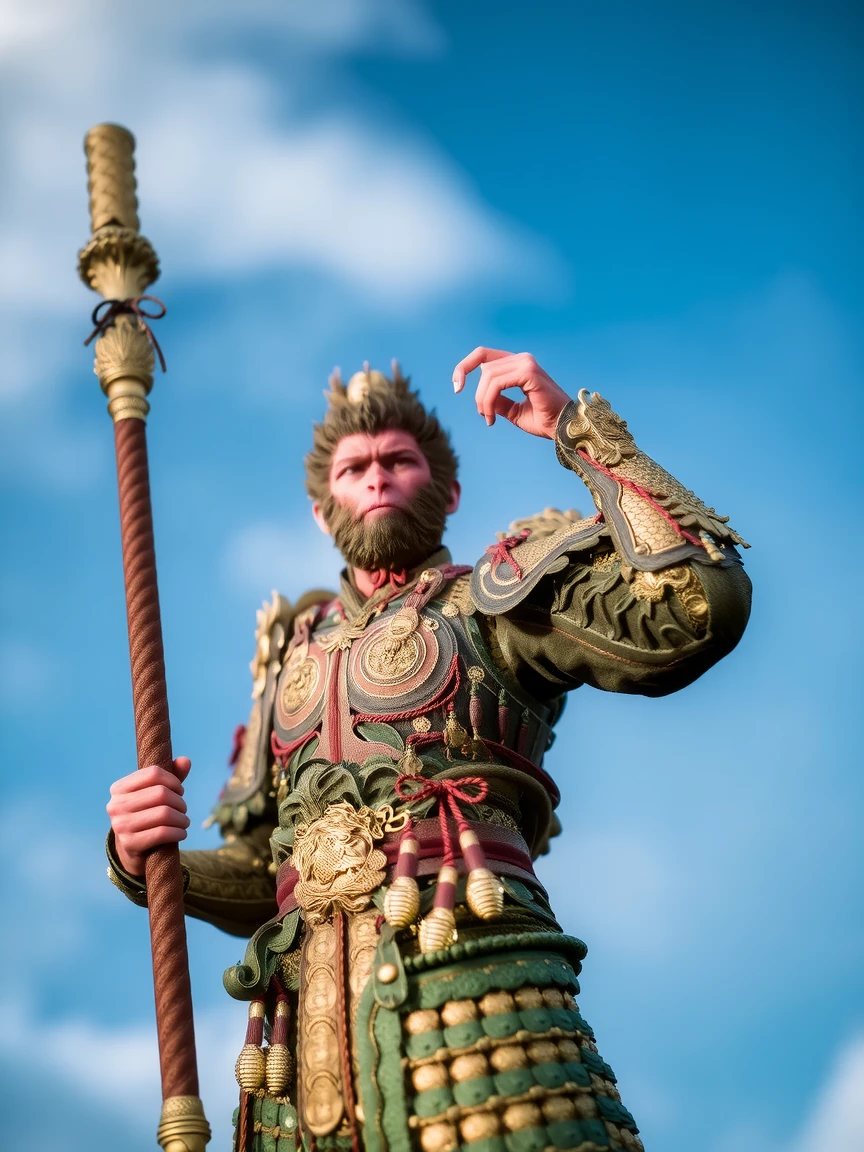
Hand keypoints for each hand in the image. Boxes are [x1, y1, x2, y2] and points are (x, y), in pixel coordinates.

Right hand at [107, 757, 191, 876]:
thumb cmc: (146, 814)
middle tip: (183, 809)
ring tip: (184, 821)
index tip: (179, 791)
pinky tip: (182, 833)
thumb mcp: (155, 793)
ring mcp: (120, 825)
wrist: (132, 849)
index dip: (173, 781)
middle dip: (179, 802)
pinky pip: (162, 833)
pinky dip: (178, 832)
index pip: (153, 773)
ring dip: (182, 819)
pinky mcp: (130, 843)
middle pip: (161, 793)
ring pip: (164, 814)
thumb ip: (171, 776)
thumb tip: (185, 761)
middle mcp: (115, 805)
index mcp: (119, 788)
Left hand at [452, 348, 570, 439]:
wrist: (563, 428)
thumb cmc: (544, 420)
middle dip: (476, 393)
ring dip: (482, 401)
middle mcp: (522, 359)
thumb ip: (497, 401)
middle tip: (484, 416)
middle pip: (483, 365)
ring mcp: (526, 363)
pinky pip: (496, 383)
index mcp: (518, 364)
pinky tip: (492, 417)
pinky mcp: (529, 372)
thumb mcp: (512, 410)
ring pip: (488, 376)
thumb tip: (480, 398)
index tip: (457, 388)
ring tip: (489, 419)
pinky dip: (488, 401)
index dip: (464, 367)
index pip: (483, 355)